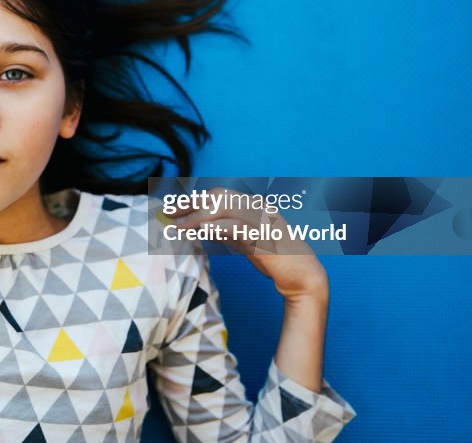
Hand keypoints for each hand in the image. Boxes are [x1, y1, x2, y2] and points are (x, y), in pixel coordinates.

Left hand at [168, 188, 328, 302]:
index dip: (192, 199)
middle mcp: (259, 207)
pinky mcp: (267, 236)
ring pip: (226, 208)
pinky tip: (201, 232)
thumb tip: (197, 225)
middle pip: (218, 197)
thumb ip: (224, 230)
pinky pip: (238, 227)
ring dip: (198, 216)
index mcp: (253, 204)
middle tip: (168, 214)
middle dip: (190, 204)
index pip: (217, 195)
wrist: (302, 276)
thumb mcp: (243, 240)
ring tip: (179, 226)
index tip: (171, 208)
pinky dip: (218, 227)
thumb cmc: (273, 258)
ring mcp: (264, 219)